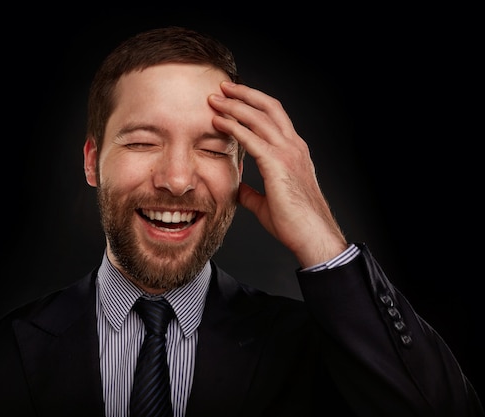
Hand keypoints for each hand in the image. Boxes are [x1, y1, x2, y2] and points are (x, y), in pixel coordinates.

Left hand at [208, 81, 346, 267]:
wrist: (312, 236)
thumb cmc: (294, 223)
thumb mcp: (266, 202)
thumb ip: (252, 191)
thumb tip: (238, 188)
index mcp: (294, 152)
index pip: (273, 118)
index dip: (254, 104)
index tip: (234, 98)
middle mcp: (293, 147)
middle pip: (268, 108)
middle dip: (244, 94)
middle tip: (223, 87)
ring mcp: (288, 153)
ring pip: (259, 117)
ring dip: (235, 105)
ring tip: (215, 98)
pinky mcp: (277, 164)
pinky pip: (251, 138)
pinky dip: (233, 126)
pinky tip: (218, 121)